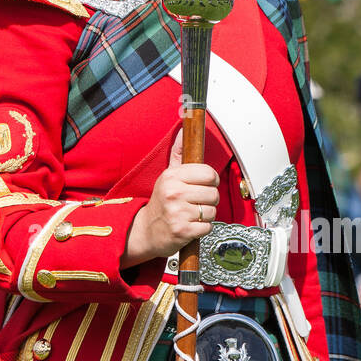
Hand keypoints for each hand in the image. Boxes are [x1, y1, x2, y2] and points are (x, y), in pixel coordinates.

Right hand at [122, 129, 218, 267]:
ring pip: (212, 211)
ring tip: (193, 213)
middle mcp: (173, 193)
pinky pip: (208, 227)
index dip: (212, 180)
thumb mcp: (167, 175)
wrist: (147, 231)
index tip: (205, 184)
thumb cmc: (161, 201)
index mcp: (172, 176)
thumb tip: (183, 129)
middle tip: (198, 201)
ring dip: (207, 215)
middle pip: (213, 193)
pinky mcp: (182, 231)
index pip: (208, 173)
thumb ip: (178, 153)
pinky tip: (192, 224)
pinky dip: (203, 228)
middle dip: (210, 199)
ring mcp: (177, 212)